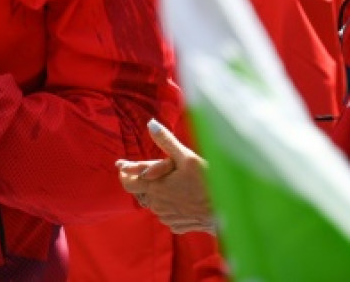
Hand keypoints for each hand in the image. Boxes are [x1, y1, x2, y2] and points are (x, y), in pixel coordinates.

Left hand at [116, 119, 215, 233]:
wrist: (226, 213)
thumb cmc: (207, 182)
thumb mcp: (187, 157)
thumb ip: (166, 141)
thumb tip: (151, 123)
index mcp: (154, 187)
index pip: (127, 182)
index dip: (124, 172)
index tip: (122, 165)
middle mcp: (156, 205)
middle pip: (142, 191)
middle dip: (146, 181)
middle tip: (156, 171)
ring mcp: (166, 217)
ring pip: (155, 203)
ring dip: (159, 193)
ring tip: (174, 184)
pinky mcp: (176, 226)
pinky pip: (167, 213)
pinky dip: (170, 205)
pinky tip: (183, 199)